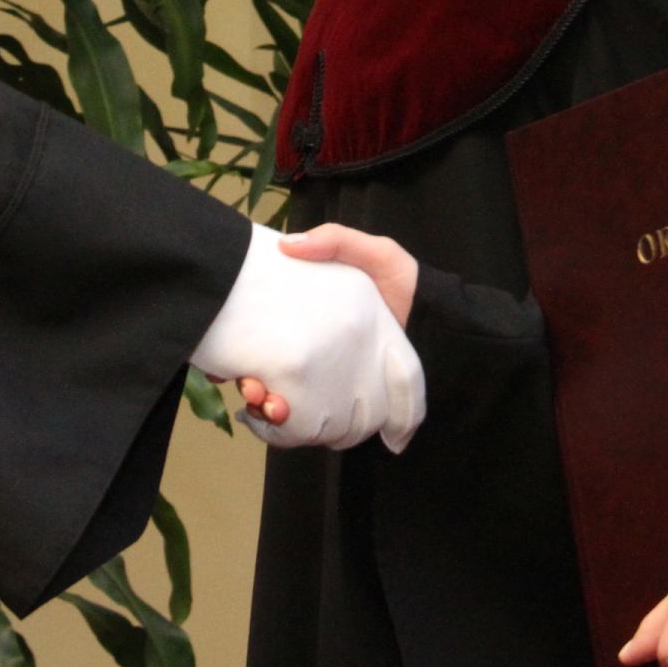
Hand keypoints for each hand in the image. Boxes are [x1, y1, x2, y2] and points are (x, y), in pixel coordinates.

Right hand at [189, 227, 425, 452]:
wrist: (441, 328)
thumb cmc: (404, 286)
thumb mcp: (374, 253)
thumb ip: (337, 241)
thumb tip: (286, 245)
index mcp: (303, 312)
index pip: (256, 329)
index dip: (234, 343)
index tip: (226, 356)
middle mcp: (306, 347)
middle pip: (258, 369)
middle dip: (246, 383)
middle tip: (250, 387)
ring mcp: (320, 377)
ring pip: (276, 399)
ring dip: (262, 407)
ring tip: (270, 406)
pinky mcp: (337, 401)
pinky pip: (305, 418)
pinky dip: (287, 424)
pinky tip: (285, 417)